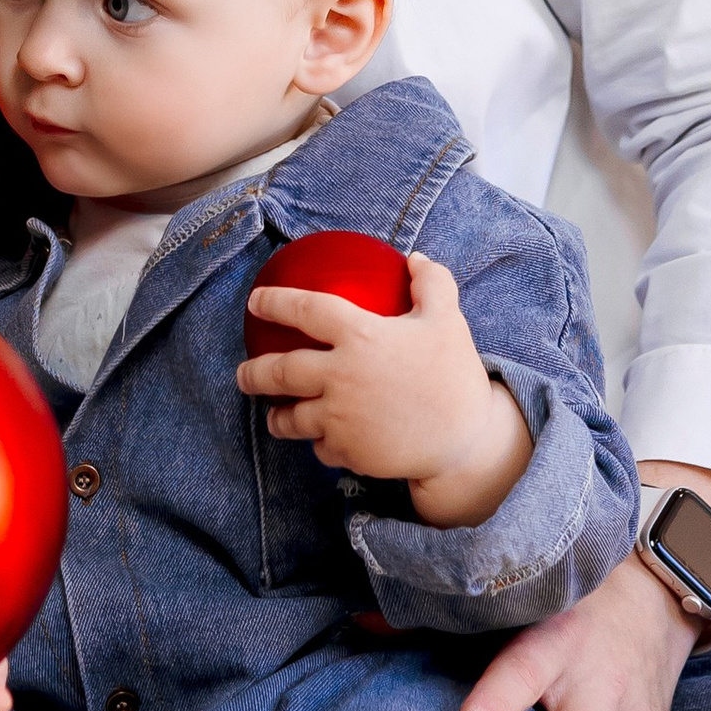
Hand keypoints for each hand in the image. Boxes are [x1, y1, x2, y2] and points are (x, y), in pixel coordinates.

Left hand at [234, 249, 529, 523]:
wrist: (467, 442)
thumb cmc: (455, 375)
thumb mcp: (448, 320)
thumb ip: (431, 284)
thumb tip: (416, 258)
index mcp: (360, 336)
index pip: (305, 310)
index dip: (274, 302)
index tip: (255, 303)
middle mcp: (341, 376)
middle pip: (280, 372)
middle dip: (253, 373)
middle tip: (242, 374)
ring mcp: (340, 418)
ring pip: (292, 418)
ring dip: (278, 417)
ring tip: (274, 415)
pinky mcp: (347, 451)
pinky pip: (320, 447)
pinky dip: (318, 443)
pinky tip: (321, 440)